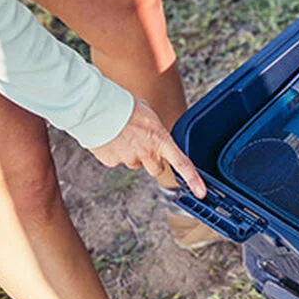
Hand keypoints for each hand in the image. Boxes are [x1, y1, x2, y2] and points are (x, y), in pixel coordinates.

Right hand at [90, 98, 206, 198]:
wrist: (97, 107)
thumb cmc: (124, 105)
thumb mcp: (150, 114)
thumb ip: (155, 129)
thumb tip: (153, 133)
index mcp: (161, 140)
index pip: (182, 163)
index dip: (194, 180)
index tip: (201, 193)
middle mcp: (147, 153)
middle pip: (157, 169)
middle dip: (153, 161)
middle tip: (144, 145)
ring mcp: (129, 159)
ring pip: (134, 162)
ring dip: (131, 153)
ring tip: (122, 134)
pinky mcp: (112, 161)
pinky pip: (116, 160)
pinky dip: (113, 152)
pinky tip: (110, 138)